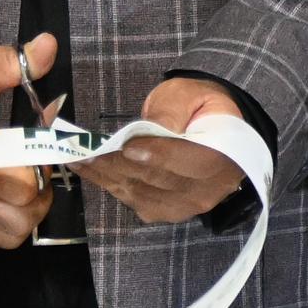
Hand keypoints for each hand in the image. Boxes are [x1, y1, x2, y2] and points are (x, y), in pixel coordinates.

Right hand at [0, 34, 58, 248]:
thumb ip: (18, 62)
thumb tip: (49, 46)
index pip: (23, 184)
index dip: (44, 165)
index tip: (42, 145)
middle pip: (22, 215)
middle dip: (42, 190)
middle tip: (37, 164)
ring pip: (6, 233)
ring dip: (26, 213)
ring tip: (25, 183)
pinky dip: (4, 223)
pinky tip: (6, 196)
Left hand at [83, 76, 250, 224]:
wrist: (208, 127)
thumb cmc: (197, 106)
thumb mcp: (188, 96)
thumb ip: (172, 110)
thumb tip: (149, 132)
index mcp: (225, 156)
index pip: (192, 160)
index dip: (159, 155)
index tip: (127, 147)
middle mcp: (209, 189)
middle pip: (160, 179)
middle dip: (121, 165)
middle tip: (88, 152)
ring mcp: (187, 205)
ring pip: (142, 193)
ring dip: (108, 177)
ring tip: (81, 159)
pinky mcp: (167, 212)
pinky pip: (134, 201)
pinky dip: (111, 185)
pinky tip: (92, 170)